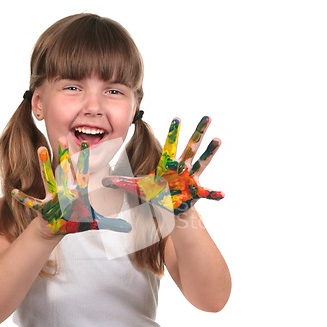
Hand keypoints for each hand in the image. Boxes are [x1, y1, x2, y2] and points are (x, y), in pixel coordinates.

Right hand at [12, 141, 131, 234]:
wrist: (58, 228)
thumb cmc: (75, 221)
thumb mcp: (94, 222)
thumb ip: (110, 224)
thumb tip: (128, 229)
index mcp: (78, 191)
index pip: (84, 172)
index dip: (86, 159)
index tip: (88, 143)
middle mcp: (65, 189)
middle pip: (65, 169)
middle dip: (65, 154)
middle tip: (63, 136)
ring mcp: (53, 196)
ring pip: (48, 177)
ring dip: (44, 164)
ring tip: (40, 148)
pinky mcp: (43, 207)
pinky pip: (32, 202)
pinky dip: (23, 198)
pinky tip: (14, 191)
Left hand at [102, 116, 223, 214]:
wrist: (168, 209)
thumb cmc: (155, 194)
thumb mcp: (138, 188)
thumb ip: (123, 183)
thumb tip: (104, 180)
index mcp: (168, 164)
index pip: (170, 145)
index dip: (173, 132)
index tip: (177, 117)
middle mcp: (182, 167)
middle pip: (191, 146)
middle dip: (198, 132)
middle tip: (207, 117)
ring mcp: (191, 178)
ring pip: (202, 162)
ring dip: (210, 151)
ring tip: (218, 140)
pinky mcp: (196, 192)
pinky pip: (206, 193)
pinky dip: (214, 194)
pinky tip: (222, 194)